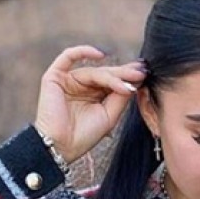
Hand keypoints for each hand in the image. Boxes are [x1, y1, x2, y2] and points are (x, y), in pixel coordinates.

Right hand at [33, 45, 147, 163]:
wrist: (61, 146)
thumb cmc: (84, 135)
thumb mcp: (109, 115)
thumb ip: (120, 97)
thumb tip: (135, 80)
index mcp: (94, 96)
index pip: (112, 82)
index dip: (127, 78)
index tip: (145, 75)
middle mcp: (81, 86)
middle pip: (105, 74)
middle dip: (123, 73)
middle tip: (141, 72)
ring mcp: (68, 80)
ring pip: (93, 71)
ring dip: (111, 76)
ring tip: (127, 82)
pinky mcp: (54, 77)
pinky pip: (68, 57)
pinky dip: (83, 52)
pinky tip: (100, 55)